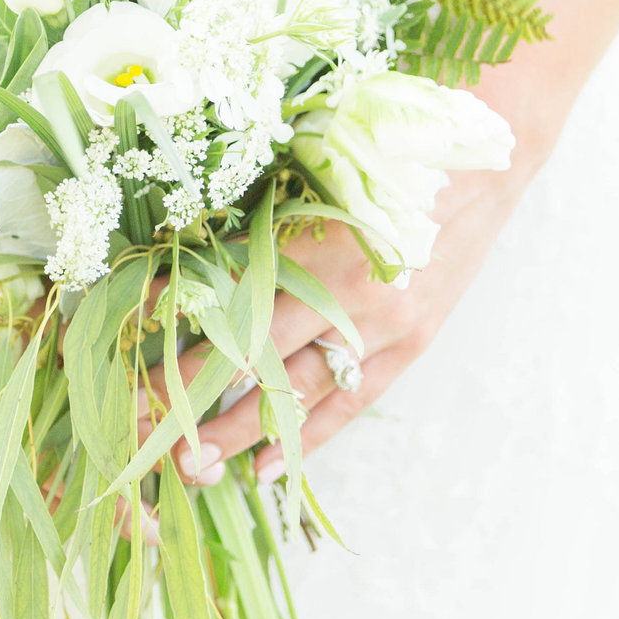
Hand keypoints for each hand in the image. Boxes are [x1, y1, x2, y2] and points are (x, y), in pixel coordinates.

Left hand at [145, 151, 541, 487]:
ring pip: (301, 393)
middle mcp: (349, 295)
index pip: (229, 295)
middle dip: (198, 395)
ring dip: (244, 431)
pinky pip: (352, 400)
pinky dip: (309, 436)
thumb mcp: (319, 168)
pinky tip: (269, 467)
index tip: (132, 341)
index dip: (178, 320)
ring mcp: (385, 327)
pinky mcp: (410, 344)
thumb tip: (188, 242)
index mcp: (320, 243)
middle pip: (257, 357)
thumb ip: (261, 214)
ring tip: (194, 467)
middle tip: (146, 428)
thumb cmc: (392, 150)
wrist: (485, 160)